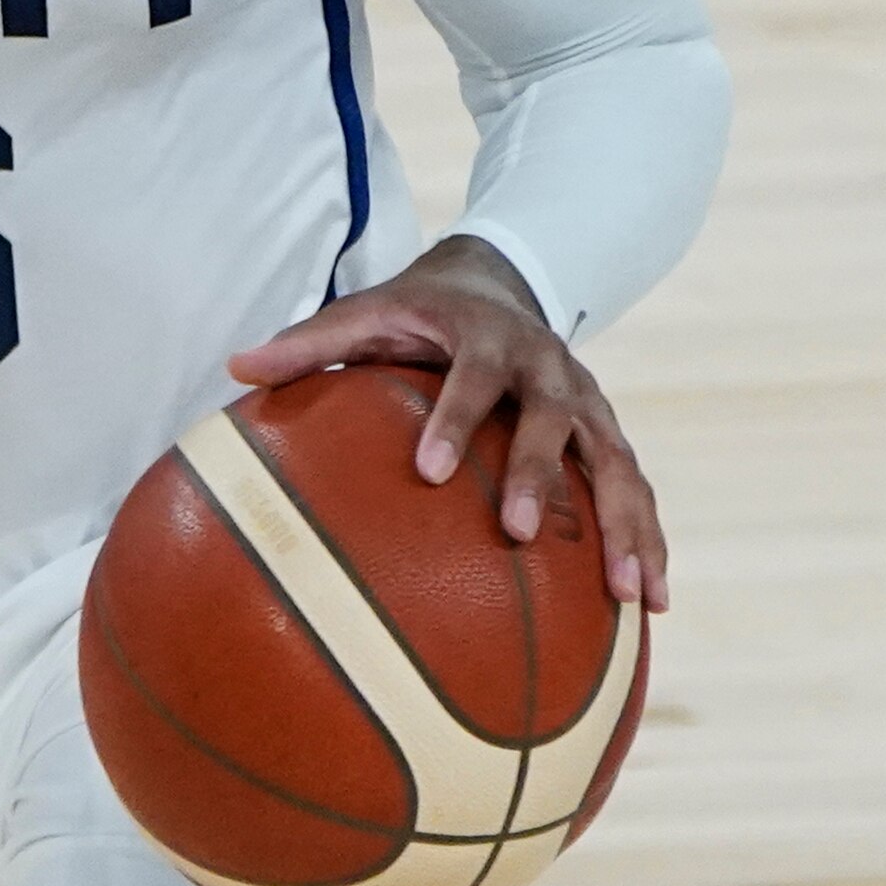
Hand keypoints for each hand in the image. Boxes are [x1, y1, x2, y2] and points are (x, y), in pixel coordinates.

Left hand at [228, 236, 669, 612]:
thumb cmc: (418, 312)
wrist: (500, 279)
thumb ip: (308, 342)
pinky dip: (649, 541)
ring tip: (628, 595)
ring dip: (626, 525)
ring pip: (618, 463)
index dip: (456, 420)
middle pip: (554, 420)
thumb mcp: (366, 311)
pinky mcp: (608, 436)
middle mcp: (549, 368)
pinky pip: (636, 491)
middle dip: (542, 475)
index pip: (472, 377)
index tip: (429, 471)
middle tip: (521, 535)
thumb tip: (234, 367)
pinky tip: (650, 606)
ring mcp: (587, 404)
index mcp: (487, 338)